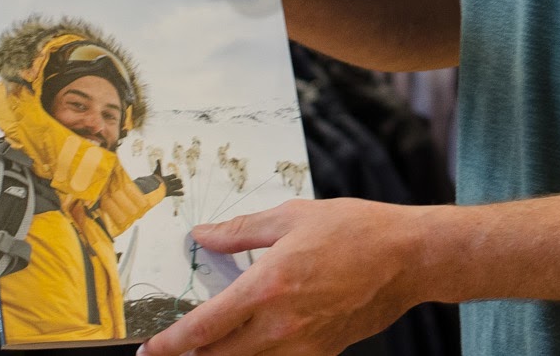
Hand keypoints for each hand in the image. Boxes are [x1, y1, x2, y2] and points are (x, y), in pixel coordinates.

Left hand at [137, 198, 425, 355]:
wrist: (409, 258)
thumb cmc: (357, 230)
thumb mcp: (293, 217)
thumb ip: (241, 230)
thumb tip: (203, 236)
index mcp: (267, 286)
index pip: (202, 328)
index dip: (169, 344)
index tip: (150, 349)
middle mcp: (280, 324)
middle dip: (191, 355)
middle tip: (175, 347)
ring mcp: (302, 344)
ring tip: (213, 343)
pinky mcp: (322, 352)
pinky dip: (260, 355)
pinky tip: (258, 340)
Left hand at [156, 159, 183, 198]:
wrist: (154, 188)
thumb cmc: (155, 180)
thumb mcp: (157, 172)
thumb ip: (158, 166)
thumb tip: (158, 159)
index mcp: (165, 179)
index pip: (171, 176)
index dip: (173, 176)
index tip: (174, 175)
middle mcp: (167, 184)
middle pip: (174, 181)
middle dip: (177, 181)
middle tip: (180, 180)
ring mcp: (168, 189)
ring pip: (175, 187)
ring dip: (179, 186)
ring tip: (181, 185)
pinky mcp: (169, 193)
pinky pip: (175, 193)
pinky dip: (179, 193)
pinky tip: (183, 193)